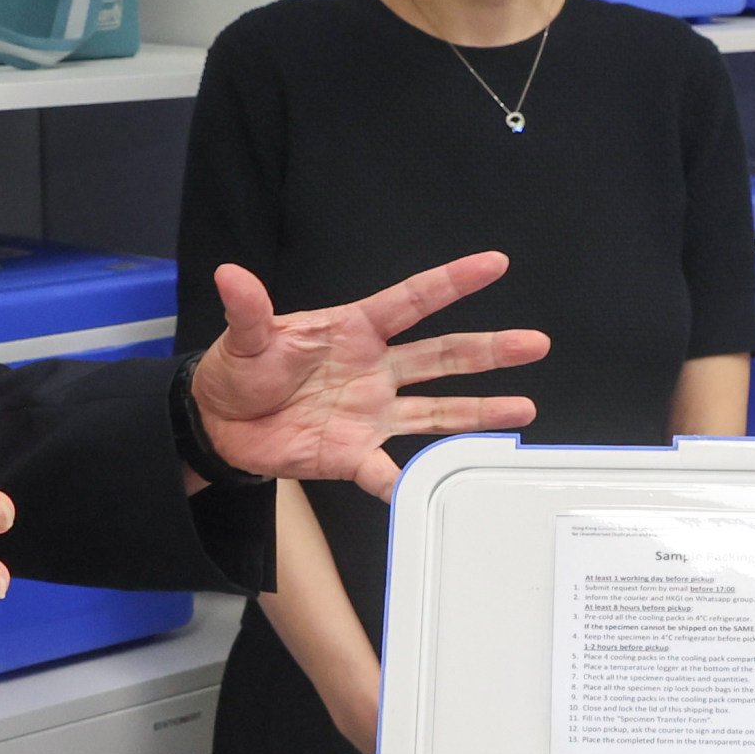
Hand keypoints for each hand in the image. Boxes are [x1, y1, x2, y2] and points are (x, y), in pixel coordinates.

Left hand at [190, 254, 547, 497]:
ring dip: (481, 411)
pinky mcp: (355, 452)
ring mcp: (371, 412)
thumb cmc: (239, 370)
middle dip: (490, 350)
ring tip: (524, 409)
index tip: (495, 264)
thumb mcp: (245, 337)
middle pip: (443, 355)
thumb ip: (248, 309)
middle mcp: (374, 369)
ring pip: (438, 410)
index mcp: (353, 330)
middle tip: (534, 344)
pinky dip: (409, 485)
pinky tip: (444, 489)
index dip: (454, 281)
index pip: (412, 300)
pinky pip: (389, 472)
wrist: (220, 424)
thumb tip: (231, 276)